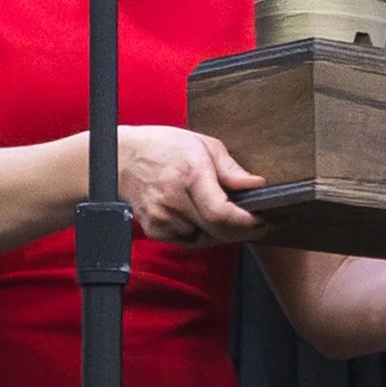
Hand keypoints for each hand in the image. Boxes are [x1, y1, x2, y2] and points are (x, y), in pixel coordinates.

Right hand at [117, 125, 266, 243]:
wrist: (122, 160)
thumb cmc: (162, 148)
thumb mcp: (202, 145)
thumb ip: (231, 169)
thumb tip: (256, 184)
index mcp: (190, 175)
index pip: (223, 213)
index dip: (247, 222)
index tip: (263, 220)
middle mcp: (174, 200)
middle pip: (217, 231)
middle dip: (241, 230)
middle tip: (256, 223)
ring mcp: (163, 218)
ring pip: (205, 239)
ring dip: (221, 232)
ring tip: (224, 215)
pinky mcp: (156, 230)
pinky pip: (189, 240)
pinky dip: (201, 233)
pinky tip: (201, 217)